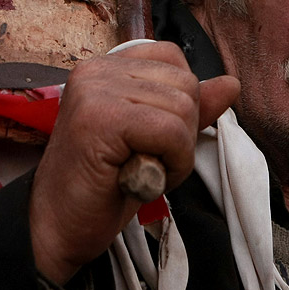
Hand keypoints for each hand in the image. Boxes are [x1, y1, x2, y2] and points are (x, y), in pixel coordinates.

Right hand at [29, 41, 237, 284]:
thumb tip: (231, 84)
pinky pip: (170, 132)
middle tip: (148, 162)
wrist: (56, 231)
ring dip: (177, 153)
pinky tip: (143, 179)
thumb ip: (188, 110)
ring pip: (182, 108)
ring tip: (143, 171)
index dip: (181, 103)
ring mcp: (95, 91)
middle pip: (185, 84)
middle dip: (182, 132)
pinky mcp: (100, 119)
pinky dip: (172, 163)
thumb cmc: (102, 188)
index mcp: (105, 68)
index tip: (154, 139)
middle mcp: (96, 70)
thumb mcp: (154, 141)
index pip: (172, 58)